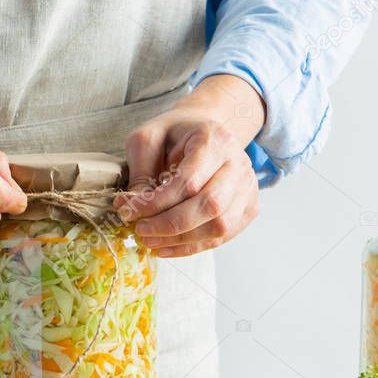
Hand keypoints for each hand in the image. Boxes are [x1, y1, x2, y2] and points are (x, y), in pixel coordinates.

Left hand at [115, 74, 264, 256]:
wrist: (205, 130)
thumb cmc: (174, 134)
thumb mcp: (147, 140)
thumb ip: (140, 172)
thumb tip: (130, 208)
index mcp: (215, 140)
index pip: (189, 181)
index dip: (156, 203)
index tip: (128, 212)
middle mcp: (239, 164)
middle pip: (210, 206)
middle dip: (169, 225)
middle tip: (140, 231)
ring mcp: (248, 187)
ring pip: (219, 226)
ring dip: (180, 240)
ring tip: (150, 240)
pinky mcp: (248, 207)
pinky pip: (222, 236)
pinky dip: (191, 246)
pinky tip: (166, 245)